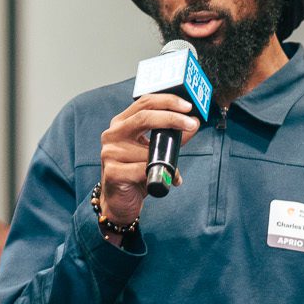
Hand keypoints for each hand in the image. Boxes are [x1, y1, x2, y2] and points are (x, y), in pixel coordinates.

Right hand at [97, 93, 201, 236]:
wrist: (119, 202)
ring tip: (175, 170)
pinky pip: (143, 170)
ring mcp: (110, 153)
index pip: (145, 103)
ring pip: (148, 150)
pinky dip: (160, 175)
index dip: (167, 101)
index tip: (187, 107)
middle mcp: (112, 134)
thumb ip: (171, 137)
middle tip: (191, 124)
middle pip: (144, 117)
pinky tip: (166, 180)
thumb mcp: (154, 151)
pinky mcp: (112, 172)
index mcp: (121, 123)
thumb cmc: (135, 173)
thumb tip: (193, 123)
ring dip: (168, 160)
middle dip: (172, 118)